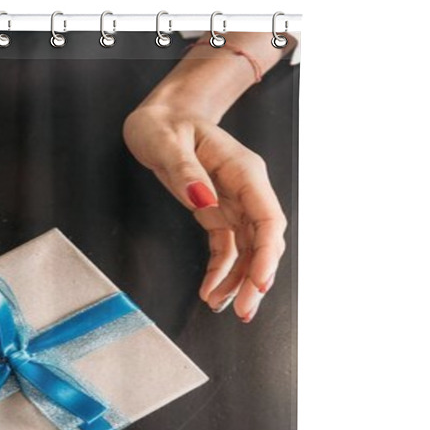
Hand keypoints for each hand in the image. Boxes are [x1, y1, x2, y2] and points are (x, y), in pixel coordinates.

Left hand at [124, 106, 285, 322]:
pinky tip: (212, 292)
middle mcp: (245, 190)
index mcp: (242, 171)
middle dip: (256, 278)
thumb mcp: (167, 142)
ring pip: (248, 251)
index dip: (268, 254)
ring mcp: (233, 204)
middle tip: (244, 311)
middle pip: (262, 241)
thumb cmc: (165, 124)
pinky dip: (221, 273)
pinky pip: (226, 249)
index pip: (266, 218)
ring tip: (223, 307)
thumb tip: (202, 199)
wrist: (162, 118)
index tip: (260, 283)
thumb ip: (184, 171)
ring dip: (239, 282)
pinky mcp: (217, 214)